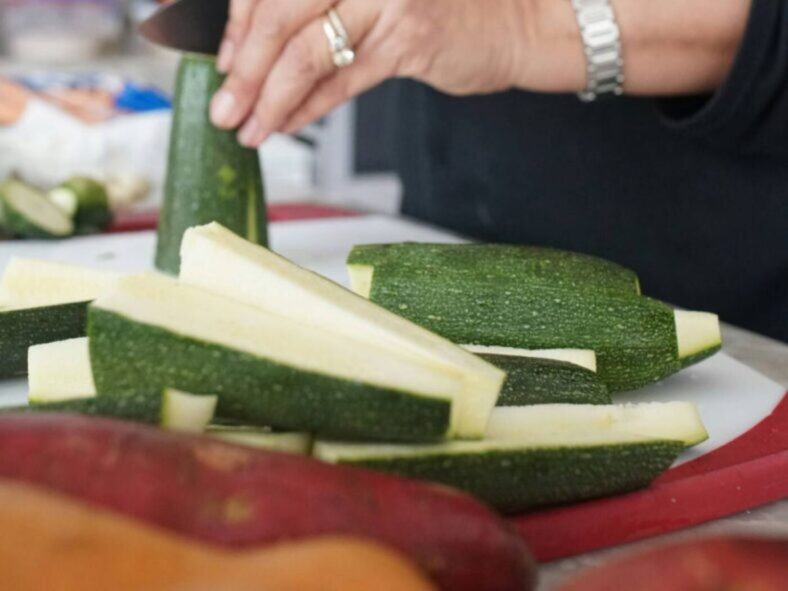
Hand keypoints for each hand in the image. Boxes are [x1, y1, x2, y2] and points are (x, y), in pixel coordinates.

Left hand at [210, 0, 536, 146]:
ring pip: (306, 52)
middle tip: (225, 106)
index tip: (222, 61)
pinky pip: (342, 79)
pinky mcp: (410, 37)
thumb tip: (254, 47)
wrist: (517, 19)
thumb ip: (321, 9)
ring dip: (270, 97)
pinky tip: (285, 124)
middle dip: (245, 70)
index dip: (237, 22)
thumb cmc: (443, 7)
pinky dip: (308, 107)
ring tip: (247, 126)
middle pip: (277, 14)